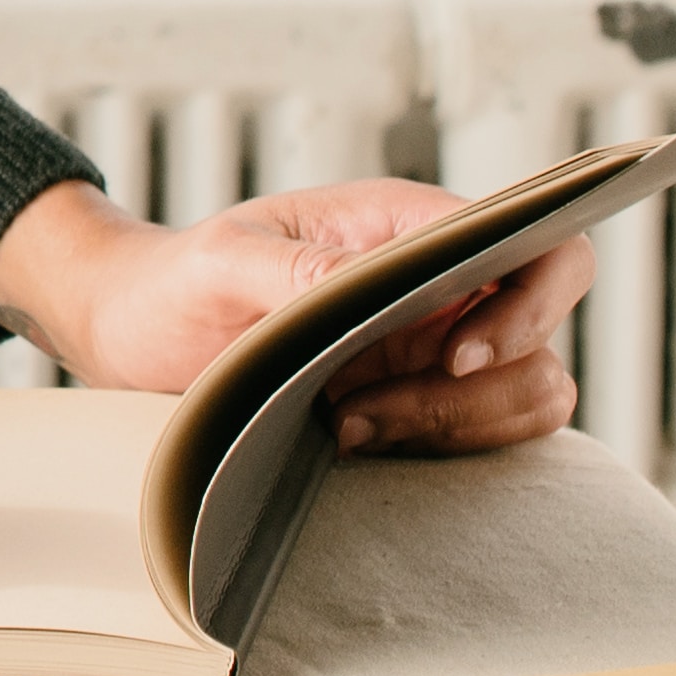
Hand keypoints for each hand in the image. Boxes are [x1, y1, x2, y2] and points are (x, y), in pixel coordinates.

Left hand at [0, 179, 592, 456]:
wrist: (134, 333)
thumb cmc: (176, 280)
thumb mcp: (218, 261)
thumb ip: (292, 267)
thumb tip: (359, 284)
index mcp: (407, 226)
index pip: (533, 242)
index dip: (528, 303)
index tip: (455, 354)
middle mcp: (440, 285)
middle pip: (542, 339)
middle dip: (475, 391)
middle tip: (368, 409)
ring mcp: (438, 348)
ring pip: (529, 396)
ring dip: (455, 426)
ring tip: (348, 425)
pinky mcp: (421, 404)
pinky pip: (487, 436)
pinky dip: (442, 449)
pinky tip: (353, 442)